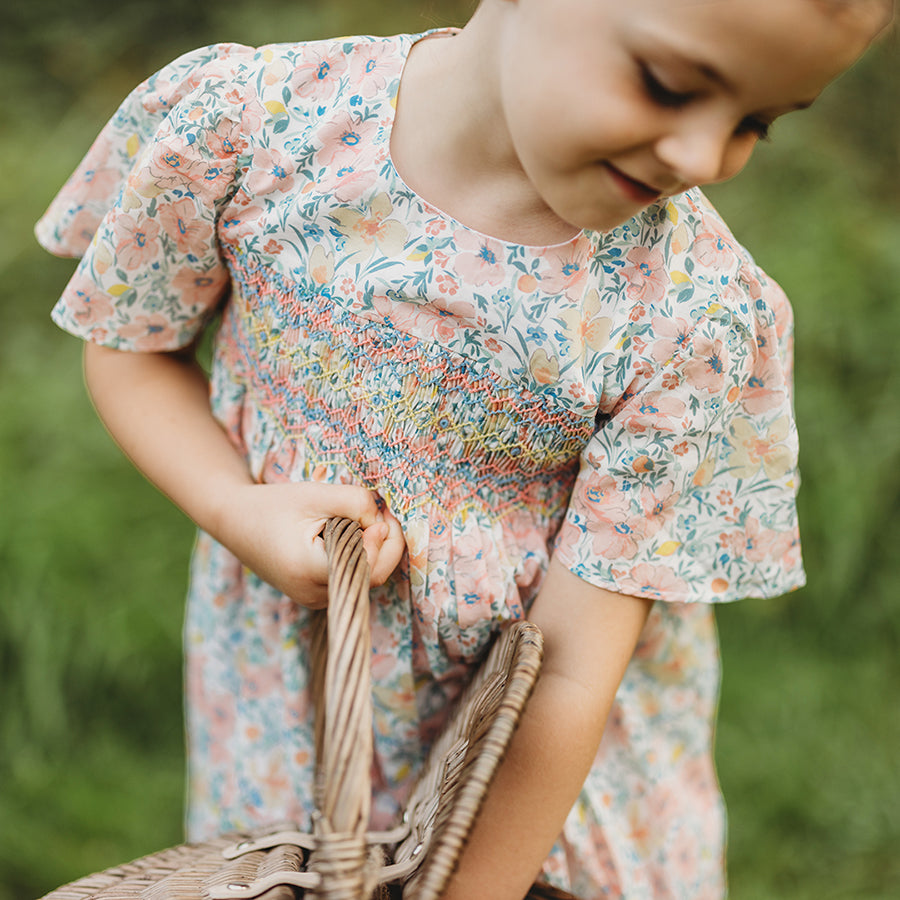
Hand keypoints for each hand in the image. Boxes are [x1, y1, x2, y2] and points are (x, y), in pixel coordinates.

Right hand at [215, 481, 404, 607]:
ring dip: (373, 553)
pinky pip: (348, 581)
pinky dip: (358, 559)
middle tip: (384, 516)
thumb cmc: (275, 505)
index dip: (383, 542)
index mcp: (308, 569)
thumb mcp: (317, 494)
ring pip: (362, 581)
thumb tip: (383, 524)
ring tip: (365, 523)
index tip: (382, 514)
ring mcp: (311, 600)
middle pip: (369, 577)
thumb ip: (355, 502)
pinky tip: (352, 537)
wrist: (236, 522)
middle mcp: (311, 593)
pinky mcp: (313, 597)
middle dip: (386, 547)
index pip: (366, 567)